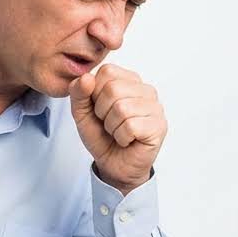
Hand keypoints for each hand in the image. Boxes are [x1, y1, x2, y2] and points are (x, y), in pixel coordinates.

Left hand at [70, 63, 166, 193]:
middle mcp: (145, 90)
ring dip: (112, 127)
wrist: (113, 164)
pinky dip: (121, 137)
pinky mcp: (159, 126)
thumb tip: (86, 77)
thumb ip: (78, 92)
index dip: (94, 94)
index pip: (106, 71)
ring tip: (118, 132)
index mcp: (128, 80)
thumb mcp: (81, 112)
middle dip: (102, 112)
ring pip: (122, 108)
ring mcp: (155, 107)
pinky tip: (127, 140)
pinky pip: (130, 126)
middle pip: (113, 89)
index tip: (99, 109)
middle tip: (109, 124)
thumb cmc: (101, 135)